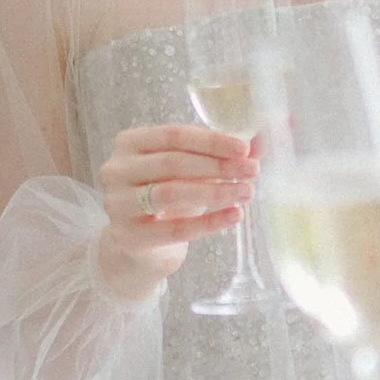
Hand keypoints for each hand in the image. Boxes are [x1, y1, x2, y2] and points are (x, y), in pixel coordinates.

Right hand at [96, 122, 256, 304]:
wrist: (142, 244)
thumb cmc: (168, 195)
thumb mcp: (189, 169)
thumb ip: (222, 153)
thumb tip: (263, 139)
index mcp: (130, 142)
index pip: (174, 135)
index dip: (211, 141)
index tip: (245, 148)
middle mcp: (116, 170)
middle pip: (173, 163)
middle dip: (218, 166)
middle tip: (252, 171)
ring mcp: (117, 204)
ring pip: (172, 194)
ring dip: (215, 191)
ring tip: (246, 192)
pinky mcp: (129, 236)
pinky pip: (175, 229)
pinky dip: (209, 222)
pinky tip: (235, 215)